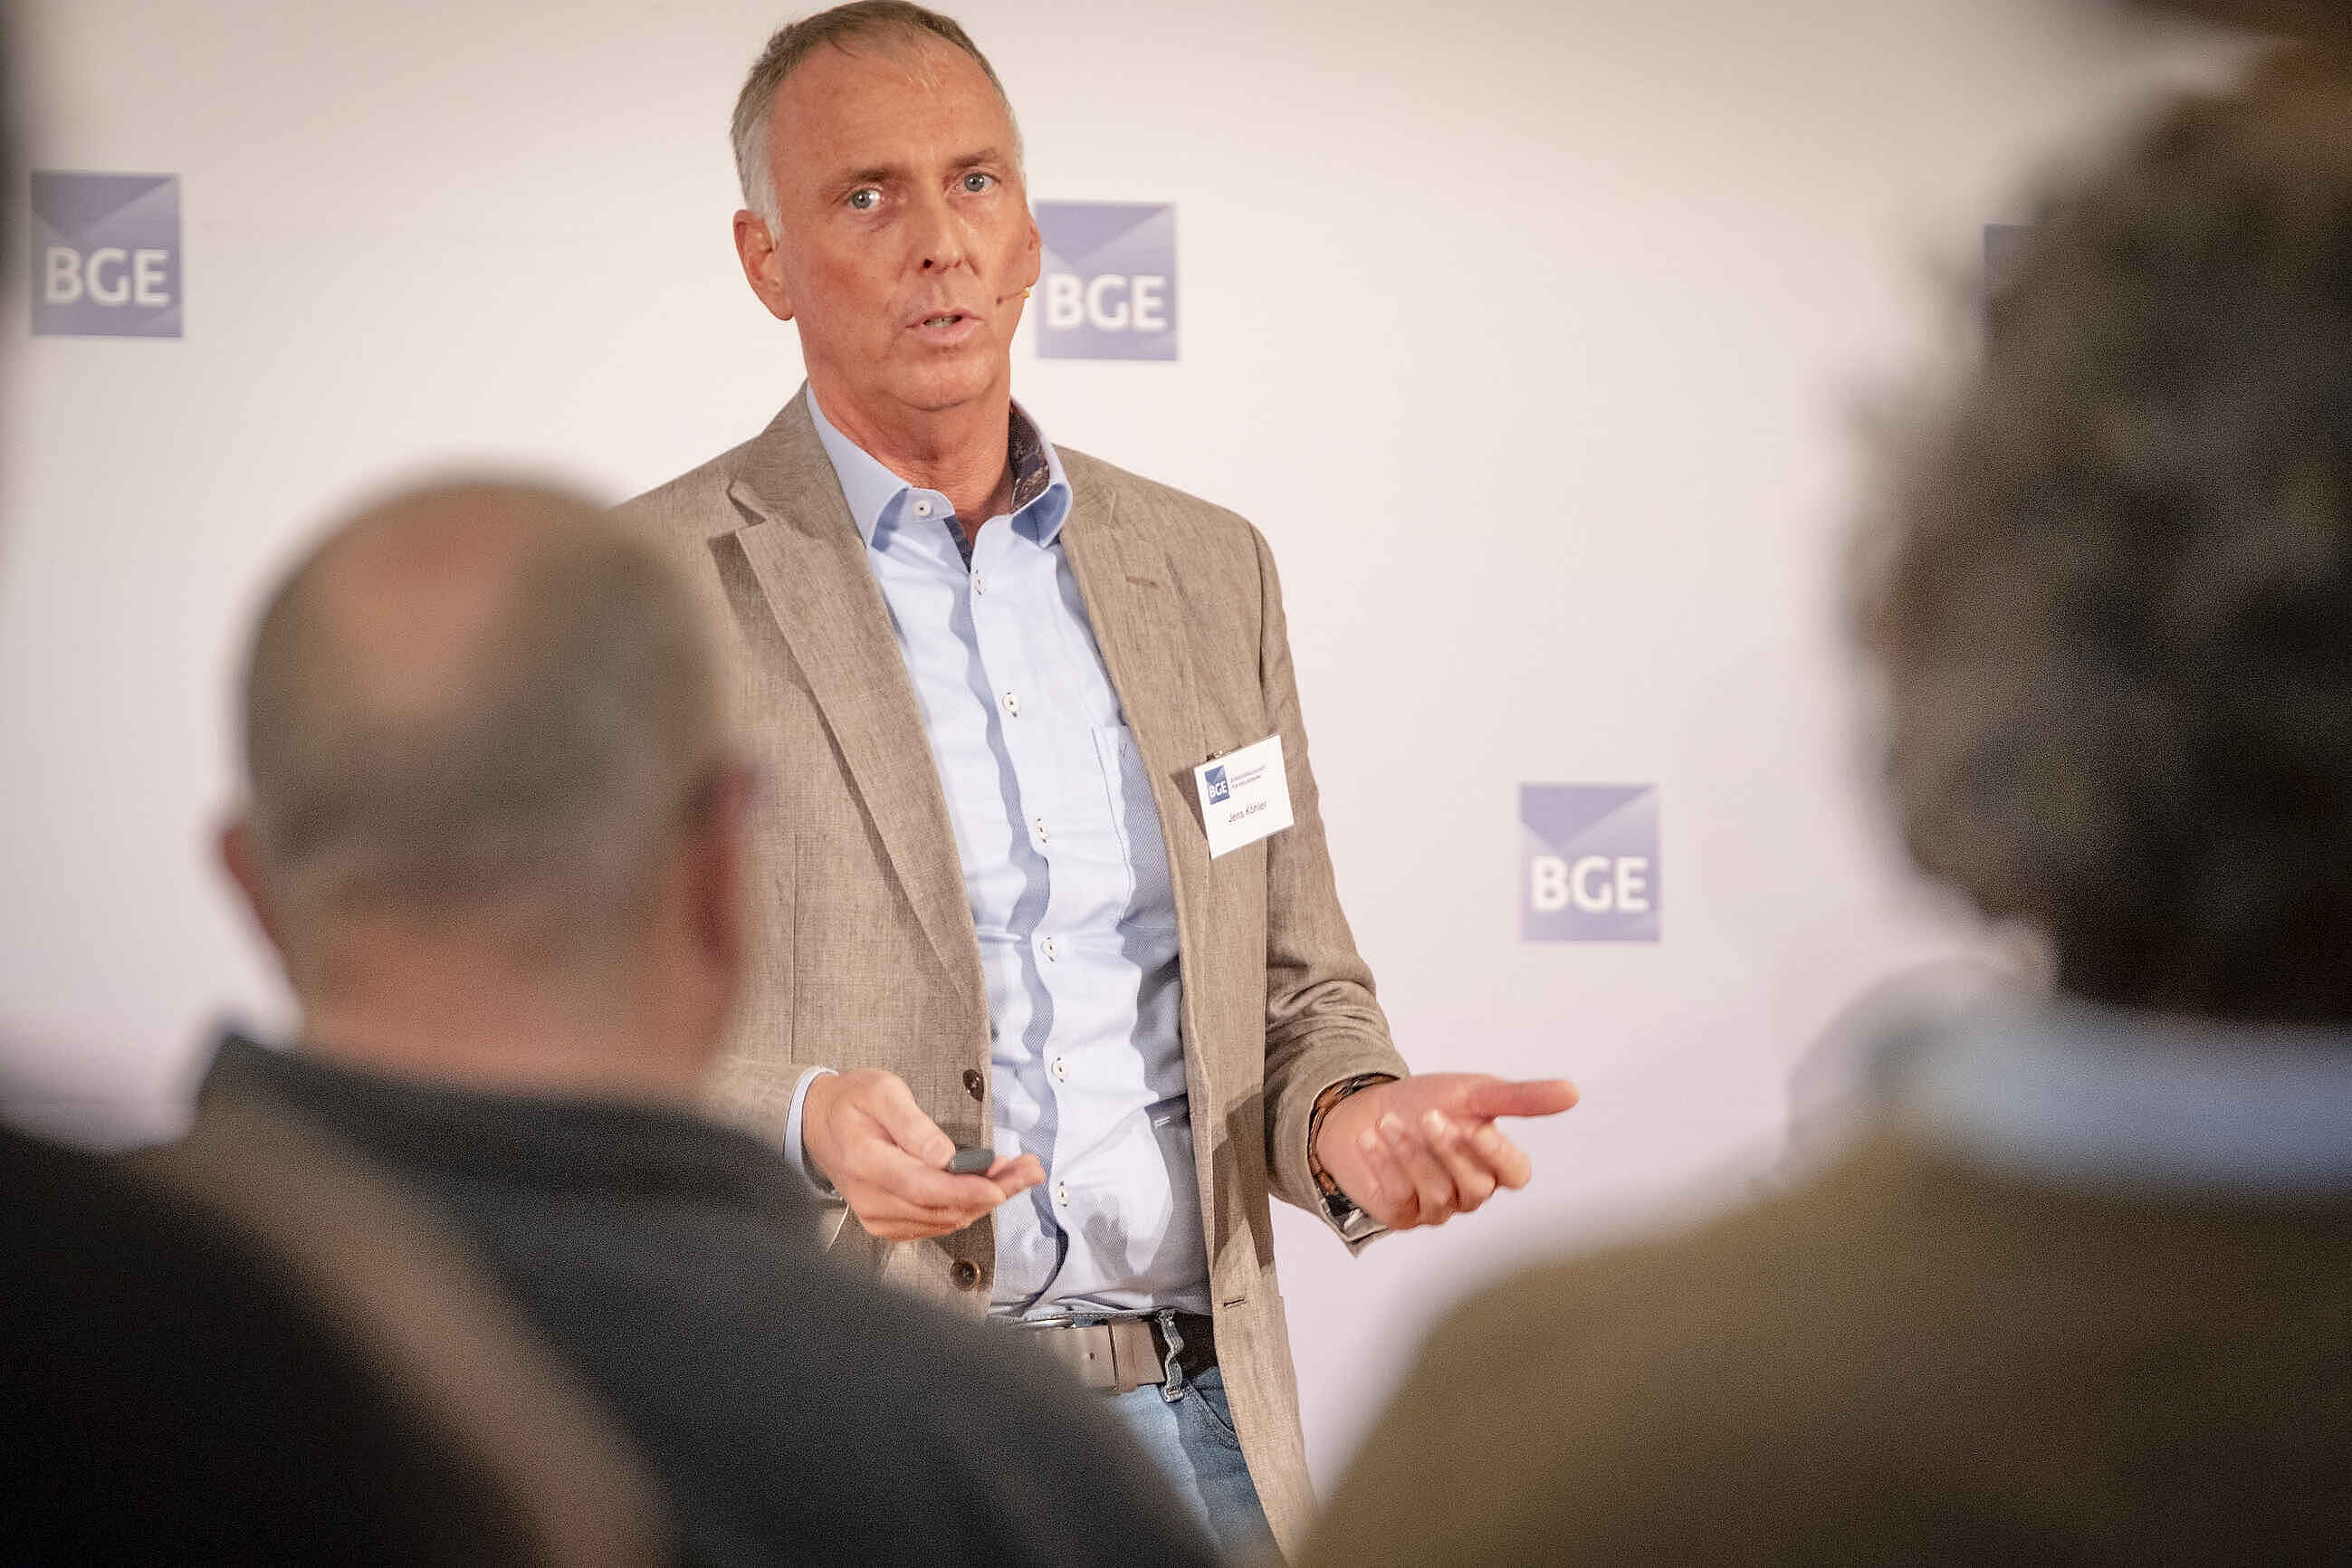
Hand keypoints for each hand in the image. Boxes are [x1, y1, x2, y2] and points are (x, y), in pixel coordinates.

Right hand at [801, 1069, 1043, 1240]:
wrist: (821, 1124)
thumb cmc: (853, 1102)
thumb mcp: (882, 1092)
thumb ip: (912, 1123)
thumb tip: (944, 1156)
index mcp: (866, 1162)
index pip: (922, 1187)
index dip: (965, 1191)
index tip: (1001, 1186)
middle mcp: (871, 1198)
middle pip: (941, 1207)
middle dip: (993, 1191)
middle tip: (1030, 1170)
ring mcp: (878, 1216)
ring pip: (945, 1220)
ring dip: (986, 1199)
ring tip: (1019, 1173)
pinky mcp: (888, 1224)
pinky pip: (936, 1224)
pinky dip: (966, 1206)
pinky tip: (989, 1185)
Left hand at [1313, 1073, 1577, 1231]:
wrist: (1363, 1110)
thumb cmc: (1424, 1102)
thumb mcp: (1472, 1093)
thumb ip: (1520, 1099)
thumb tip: (1572, 1093)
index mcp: (1494, 1162)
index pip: (1515, 1174)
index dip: (1499, 1154)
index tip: (1476, 1126)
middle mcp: (1470, 1191)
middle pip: (1476, 1185)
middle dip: (1450, 1150)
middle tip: (1429, 1116)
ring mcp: (1437, 1207)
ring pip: (1438, 1193)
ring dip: (1411, 1153)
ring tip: (1390, 1122)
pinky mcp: (1402, 1215)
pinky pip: (1401, 1198)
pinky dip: (1385, 1165)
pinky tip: (1371, 1139)